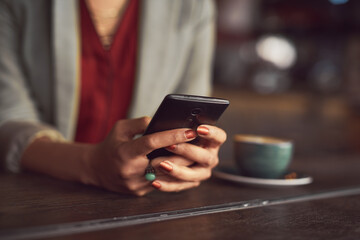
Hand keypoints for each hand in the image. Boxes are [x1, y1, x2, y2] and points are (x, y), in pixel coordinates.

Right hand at [84, 117, 198, 195]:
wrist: (96, 169)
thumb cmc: (111, 145)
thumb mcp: (120, 128)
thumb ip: (140, 123)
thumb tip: (160, 120)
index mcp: (125, 152)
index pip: (153, 143)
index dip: (173, 136)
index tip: (190, 131)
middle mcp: (131, 171)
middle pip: (165, 162)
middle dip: (186, 153)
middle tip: (202, 143)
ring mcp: (136, 184)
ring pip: (167, 177)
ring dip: (184, 166)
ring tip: (199, 154)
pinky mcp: (140, 192)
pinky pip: (163, 185)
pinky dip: (176, 176)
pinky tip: (188, 167)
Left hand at [149, 125, 226, 191]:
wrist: (159, 155)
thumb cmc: (171, 137)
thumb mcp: (174, 128)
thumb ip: (176, 126)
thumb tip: (168, 125)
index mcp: (211, 142)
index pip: (219, 137)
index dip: (212, 133)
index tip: (198, 129)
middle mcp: (209, 158)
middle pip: (205, 157)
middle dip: (187, 151)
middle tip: (170, 145)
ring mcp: (202, 172)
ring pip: (193, 174)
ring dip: (177, 170)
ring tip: (161, 164)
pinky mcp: (190, 183)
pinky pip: (179, 186)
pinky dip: (166, 184)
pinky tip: (155, 181)